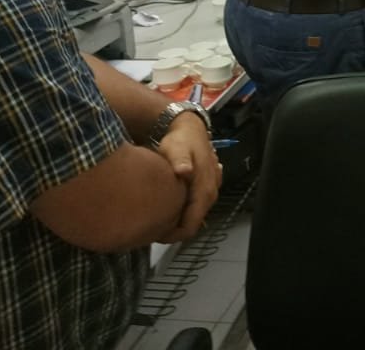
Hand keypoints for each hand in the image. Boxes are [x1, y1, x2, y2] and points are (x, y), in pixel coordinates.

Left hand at [154, 112, 222, 242]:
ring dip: (179, 220)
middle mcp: (211, 193)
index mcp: (204, 190)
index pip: (191, 226)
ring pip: (195, 215)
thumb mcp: (176, 149)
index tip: (155, 236)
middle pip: (194, 224)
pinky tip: (171, 205)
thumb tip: (184, 171)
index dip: (173, 236)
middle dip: (174, 230)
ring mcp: (211, 190)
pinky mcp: (209, 187)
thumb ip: (180, 162)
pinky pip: (197, 206)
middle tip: (153, 228)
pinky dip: (185, 211)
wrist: (190, 128)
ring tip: (160, 218)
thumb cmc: (181, 141)